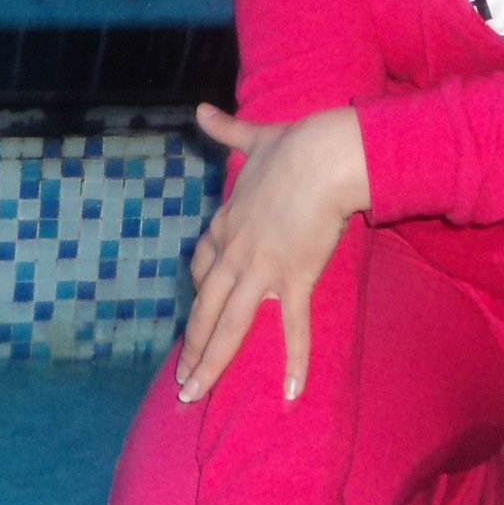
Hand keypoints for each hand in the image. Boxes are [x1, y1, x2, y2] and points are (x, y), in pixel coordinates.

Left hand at [177, 104, 367, 404]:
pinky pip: (292, 327)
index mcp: (226, 223)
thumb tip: (200, 110)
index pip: (202, 267)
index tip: (194, 314)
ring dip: (211, 363)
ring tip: (196, 394)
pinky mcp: (293, 278)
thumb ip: (225, 130)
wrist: (322, 156)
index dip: (198, 294)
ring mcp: (260, 269)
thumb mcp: (251, 137)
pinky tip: (291, 393)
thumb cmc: (292, 147)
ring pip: (230, 325)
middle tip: (182, 384)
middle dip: (192, 348)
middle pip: (205, 308)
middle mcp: (234, 252)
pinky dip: (293, 361)